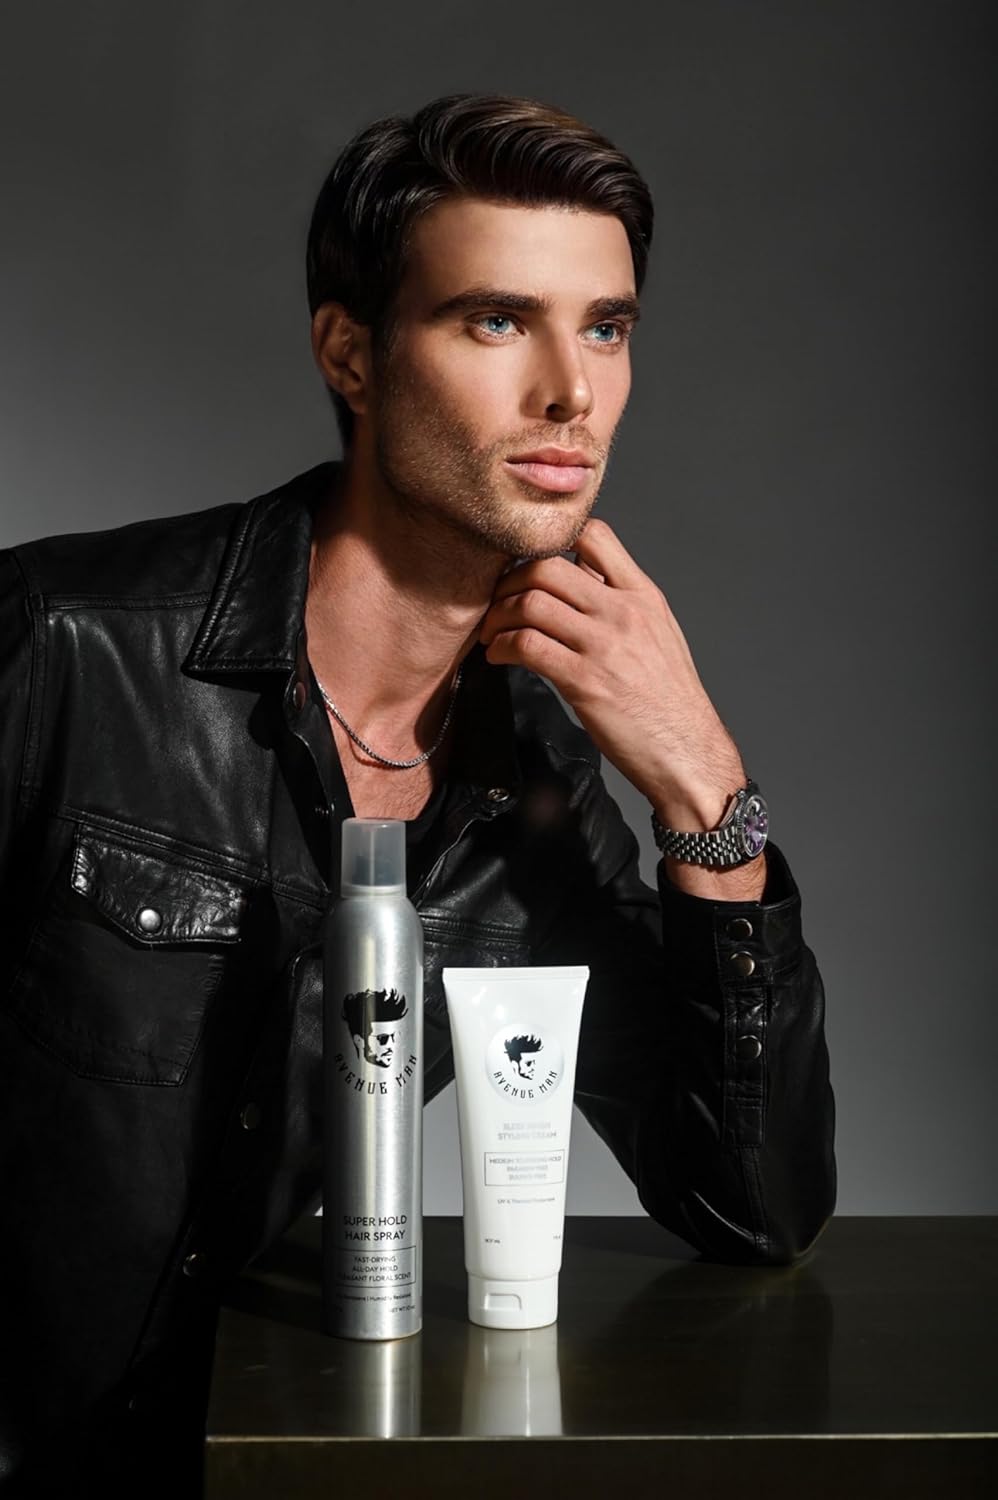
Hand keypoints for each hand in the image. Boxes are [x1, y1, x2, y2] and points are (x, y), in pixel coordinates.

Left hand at [478, 517, 746, 830]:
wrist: (688, 752)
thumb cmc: (669, 700)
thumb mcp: (657, 633)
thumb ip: (620, 602)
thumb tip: (579, 578)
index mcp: (643, 595)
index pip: (594, 535)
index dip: (551, 542)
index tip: (530, 566)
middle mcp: (623, 612)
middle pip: (548, 565)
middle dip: (510, 581)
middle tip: (498, 602)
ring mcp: (604, 646)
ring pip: (531, 602)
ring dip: (498, 616)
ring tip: (492, 633)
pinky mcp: (585, 681)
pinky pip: (527, 645)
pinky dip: (501, 646)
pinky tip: (499, 656)